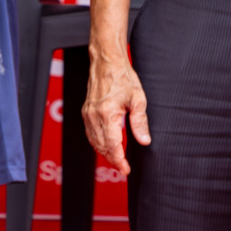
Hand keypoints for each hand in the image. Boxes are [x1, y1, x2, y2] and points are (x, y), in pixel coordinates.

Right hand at [82, 50, 150, 174]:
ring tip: (116, 161)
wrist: (106, 62)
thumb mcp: (138, 98)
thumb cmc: (122, 77)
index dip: (119, 160)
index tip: (126, 169)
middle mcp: (94, 115)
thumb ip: (140, 121)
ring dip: (104, 153)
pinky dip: (98, 143)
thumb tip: (144, 140)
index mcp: (107, 113)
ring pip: (94, 141)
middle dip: (112, 160)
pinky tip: (106, 146)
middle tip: (123, 168)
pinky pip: (90, 133)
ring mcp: (88, 113)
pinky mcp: (86, 111)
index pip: (112, 144)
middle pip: (102, 146)